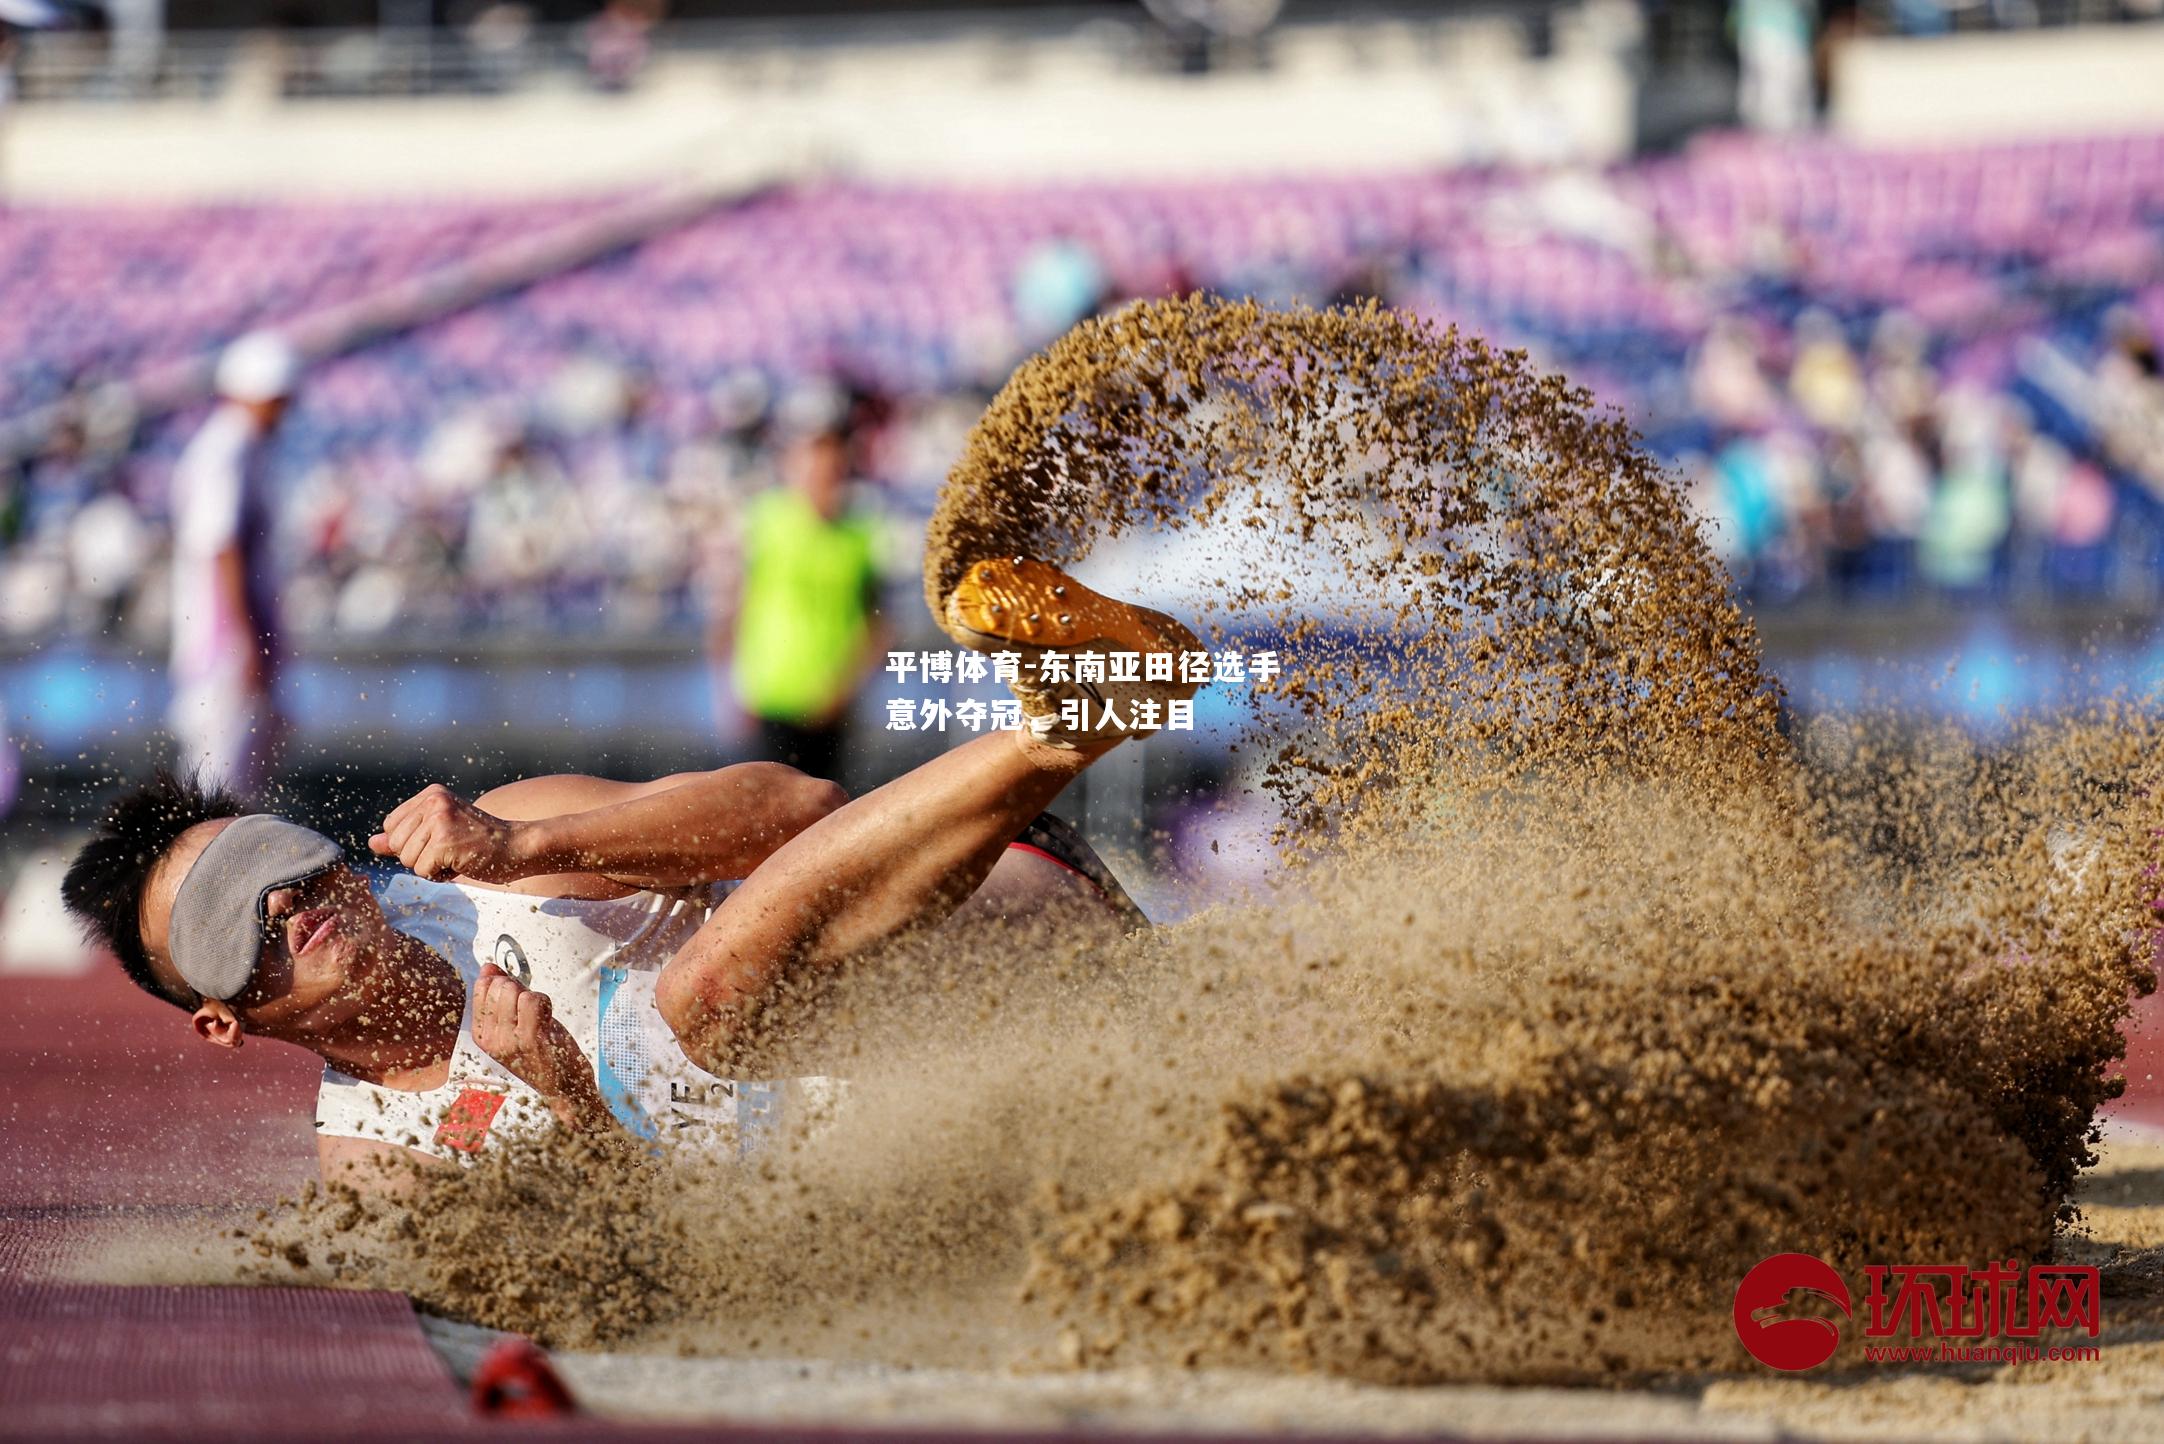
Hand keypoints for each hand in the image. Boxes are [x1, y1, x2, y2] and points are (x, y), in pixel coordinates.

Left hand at [370, 783, 528, 882]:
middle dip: (419, 856)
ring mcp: (439, 819)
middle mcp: (433, 801)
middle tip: (452, 849)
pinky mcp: (445, 841)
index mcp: (430, 794)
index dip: (412, 842)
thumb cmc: (478, 842)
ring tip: (457, 855)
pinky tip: (461, 863)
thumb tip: (372, 843)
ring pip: (407, 859)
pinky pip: (422, 871)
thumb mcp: (439, 833)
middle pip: (397, 844)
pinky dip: (440, 876)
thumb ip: (405, 837)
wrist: (516, 846)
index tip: (442, 839)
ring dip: (431, 867)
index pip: (391, 827)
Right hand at [470, 963, 596, 1112]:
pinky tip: (548, 1020)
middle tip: (532, 1012)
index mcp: (482, 1035)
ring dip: (534, 997)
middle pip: (500, 985)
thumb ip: (499, 997)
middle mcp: (491, 1039)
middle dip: (521, 989)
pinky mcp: (530, 1039)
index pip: (481, 987)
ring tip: (540, 1019)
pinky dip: (546, 1002)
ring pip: (515, 990)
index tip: (518, 1000)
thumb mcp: (514, 1027)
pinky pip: (533, 999)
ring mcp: (508, 1040)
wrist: (566, 1089)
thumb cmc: (543, 1055)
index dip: (504, 982)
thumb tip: (488, 966)